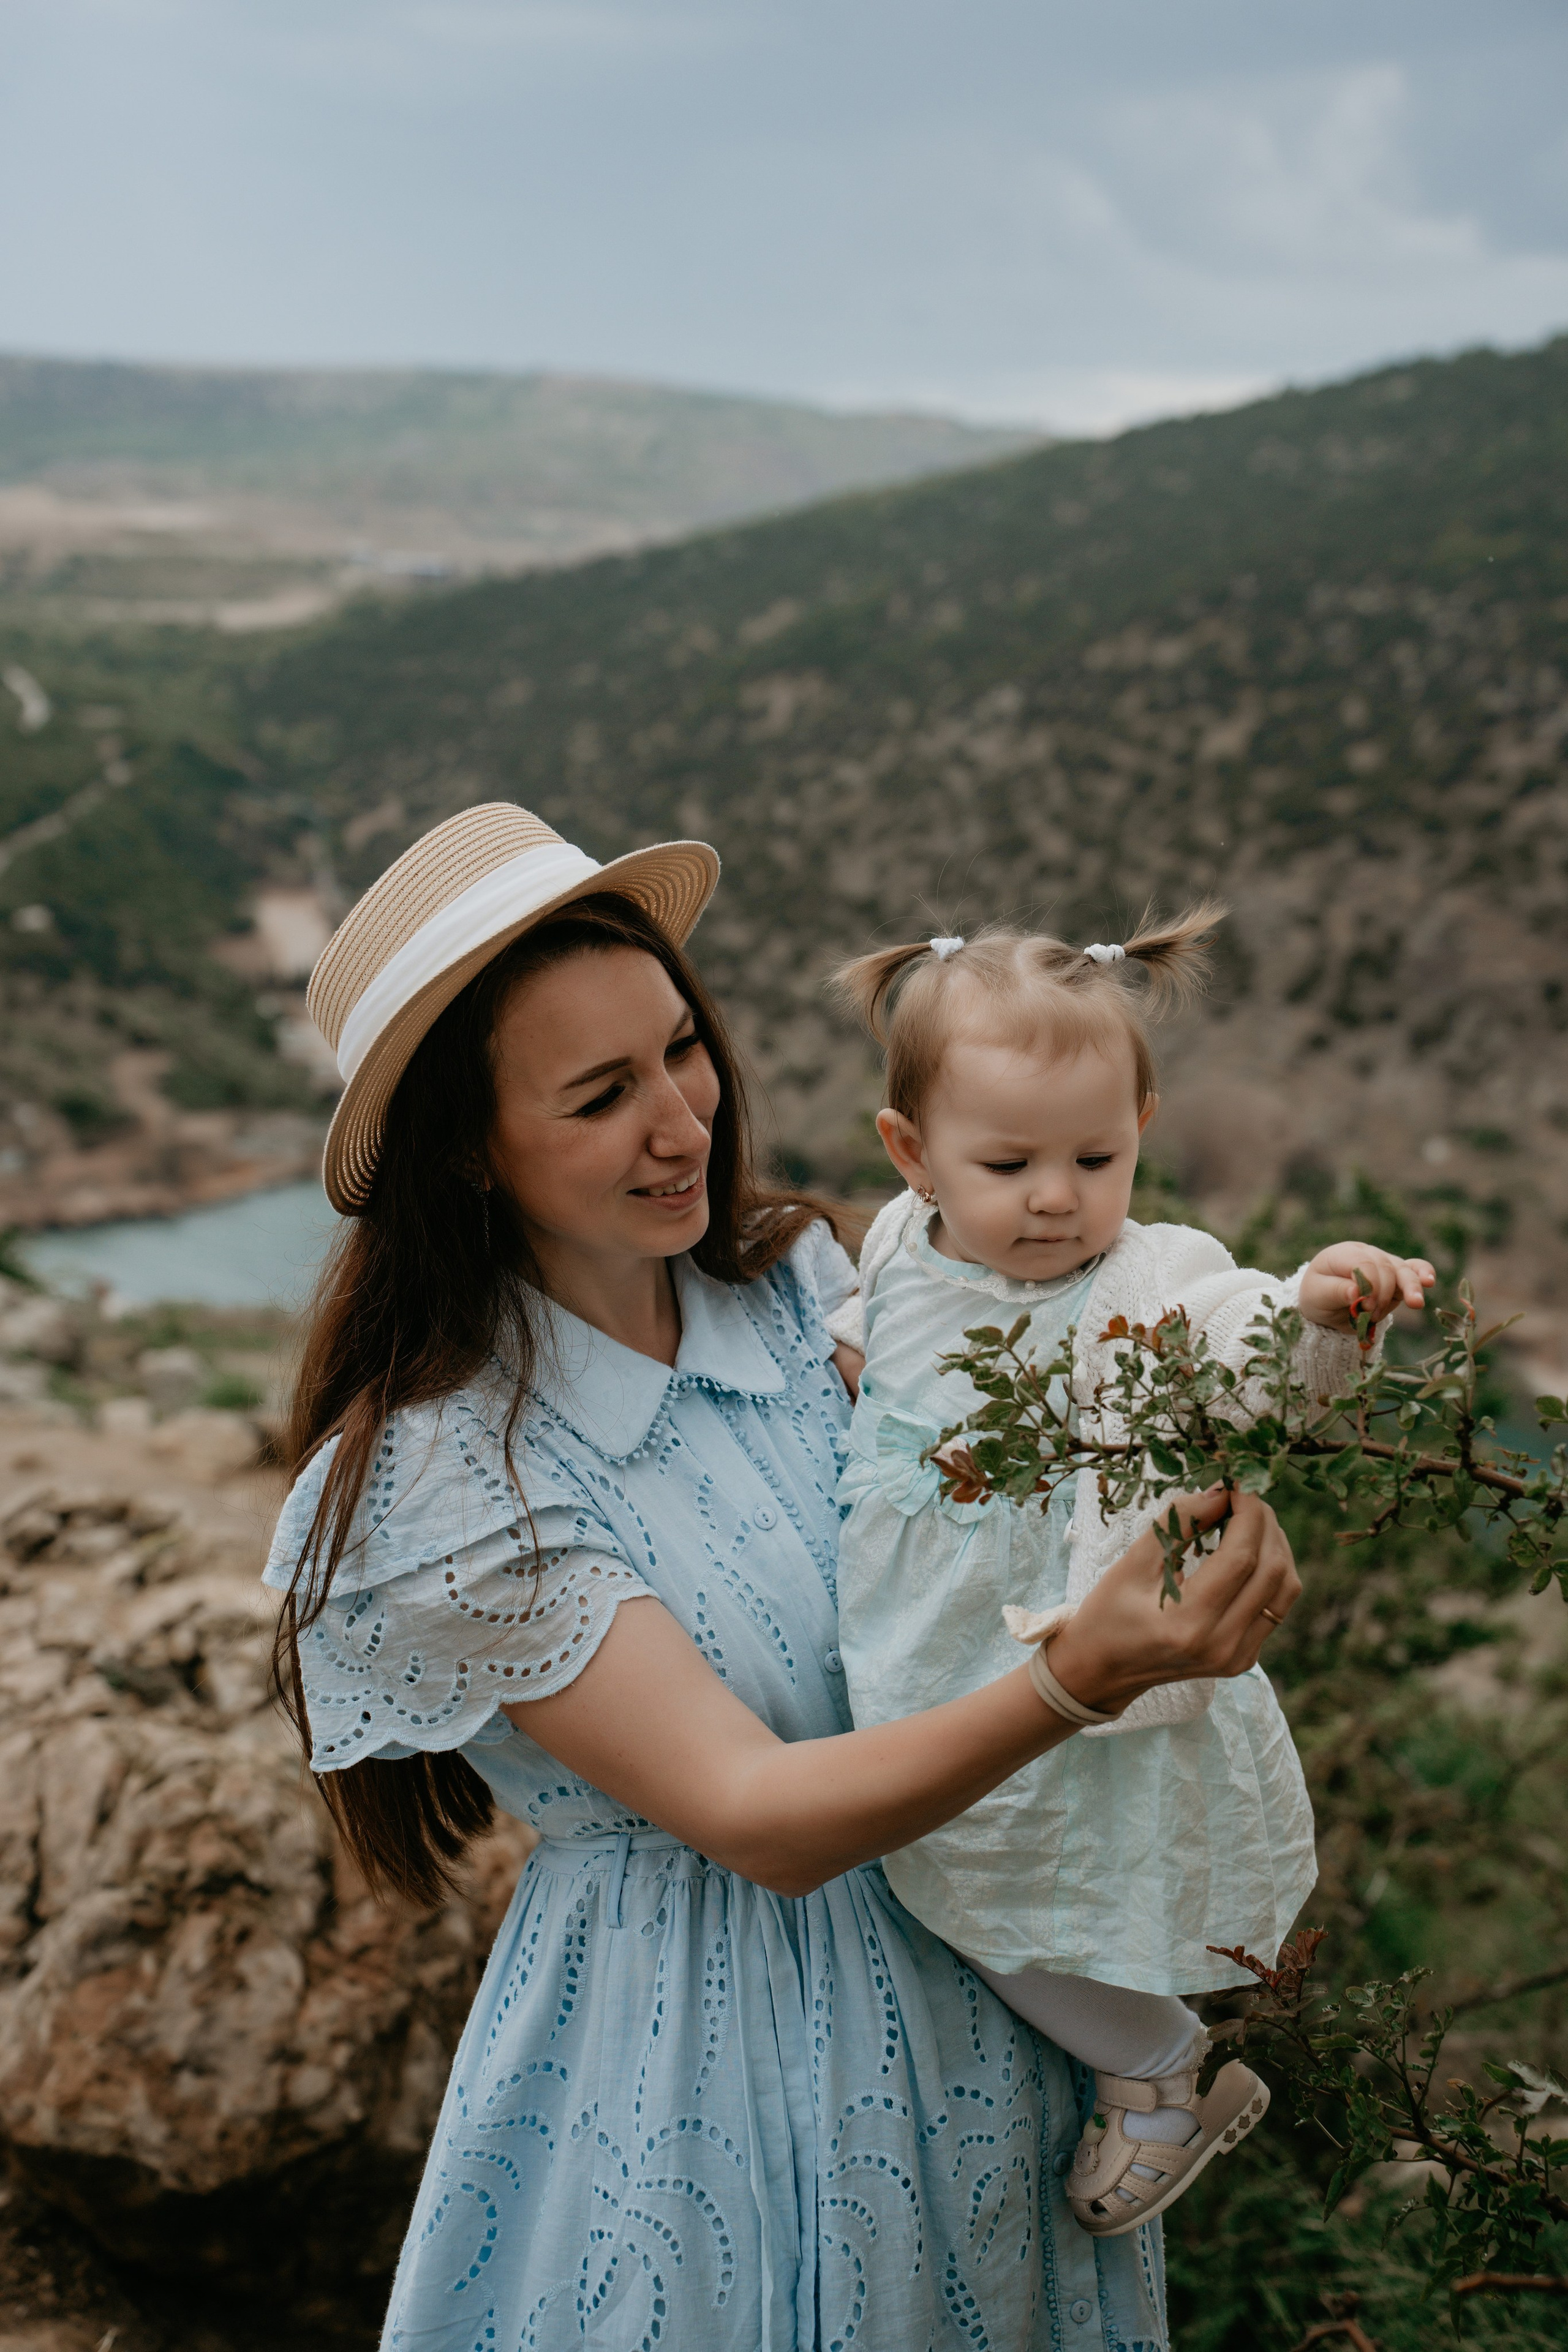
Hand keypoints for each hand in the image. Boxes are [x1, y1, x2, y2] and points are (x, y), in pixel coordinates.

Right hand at [1046, 1488, 1299, 1717]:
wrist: (1103, 1669)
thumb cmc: (1108, 1612)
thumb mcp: (1132, 1562)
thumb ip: (1178, 1523)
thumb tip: (1221, 1491)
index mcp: (1188, 1624)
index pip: (1240, 1558)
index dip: (1246, 1512)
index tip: (1234, 1483)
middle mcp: (1222, 1645)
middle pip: (1272, 1570)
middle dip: (1263, 1522)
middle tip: (1240, 1496)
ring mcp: (1239, 1656)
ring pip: (1286, 1588)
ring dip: (1274, 1544)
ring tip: (1246, 1519)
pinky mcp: (1246, 1657)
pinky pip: (1278, 1605)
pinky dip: (1271, 1569)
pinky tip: (1248, 1549)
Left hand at [1299, 1240, 1433, 1332]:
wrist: (1326, 1307)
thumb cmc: (1317, 1297)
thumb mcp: (1316, 1296)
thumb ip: (1335, 1292)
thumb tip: (1355, 1292)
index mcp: (1342, 1254)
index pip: (1363, 1263)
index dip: (1368, 1285)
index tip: (1364, 1306)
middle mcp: (1366, 1254)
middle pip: (1385, 1267)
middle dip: (1383, 1293)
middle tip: (1372, 1314)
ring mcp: (1383, 1263)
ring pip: (1402, 1270)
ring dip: (1410, 1287)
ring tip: (1416, 1303)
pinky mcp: (1396, 1277)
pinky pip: (1413, 1269)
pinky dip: (1422, 1273)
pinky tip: (1429, 1281)